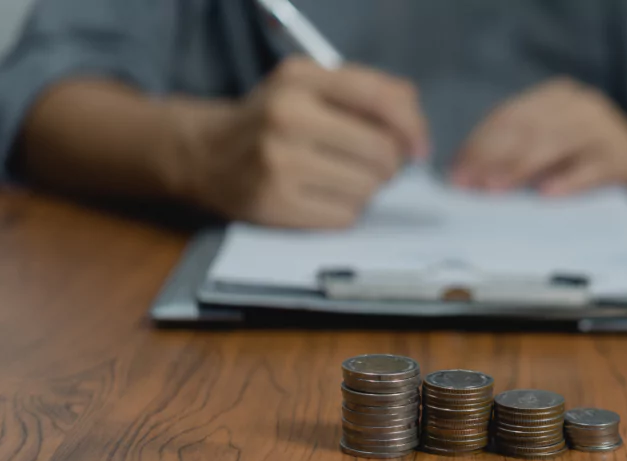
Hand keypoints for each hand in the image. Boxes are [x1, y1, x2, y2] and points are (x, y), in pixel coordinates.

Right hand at [172, 58, 428, 227]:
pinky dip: (345, 211)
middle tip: (372, 165)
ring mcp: (278, 163)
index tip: (420, 149)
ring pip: (367, 188)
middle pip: (381, 152)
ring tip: (340, 179)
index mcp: (301, 78)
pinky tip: (323, 198)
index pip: (380, 99)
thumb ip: (369, 95)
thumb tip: (416, 135)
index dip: (413, 127)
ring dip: (366, 189)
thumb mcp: (312, 86)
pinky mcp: (274, 205)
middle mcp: (287, 116)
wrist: (206, 153)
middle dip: (388, 164)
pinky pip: (345, 216)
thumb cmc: (275, 119)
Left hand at [452, 78, 626, 196]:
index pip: (508, 116)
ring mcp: (605, 127)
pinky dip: (567, 180)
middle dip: (492, 157)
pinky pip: (591, 167)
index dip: (479, 143)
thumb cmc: (591, 159)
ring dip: (520, 168)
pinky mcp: (624, 155)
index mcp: (557, 96)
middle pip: (526, 129)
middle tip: (469, 184)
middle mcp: (580, 104)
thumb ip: (521, 152)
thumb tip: (472, 175)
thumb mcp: (555, 147)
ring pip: (553, 145)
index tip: (457, 170)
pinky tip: (545, 195)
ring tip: (495, 189)